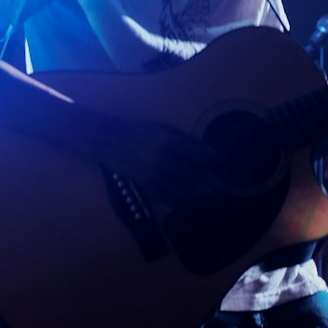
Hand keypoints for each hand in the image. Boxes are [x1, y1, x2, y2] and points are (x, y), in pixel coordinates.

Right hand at [89, 112, 212, 208]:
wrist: (110, 141)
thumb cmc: (139, 131)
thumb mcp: (163, 127)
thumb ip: (184, 137)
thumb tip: (204, 147)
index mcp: (167, 142)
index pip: (194, 153)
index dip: (208, 157)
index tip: (217, 158)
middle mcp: (163, 160)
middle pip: (191, 175)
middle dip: (205, 179)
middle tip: (214, 181)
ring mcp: (154, 175)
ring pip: (181, 189)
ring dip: (195, 192)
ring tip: (203, 193)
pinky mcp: (146, 186)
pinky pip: (166, 197)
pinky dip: (178, 200)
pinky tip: (185, 200)